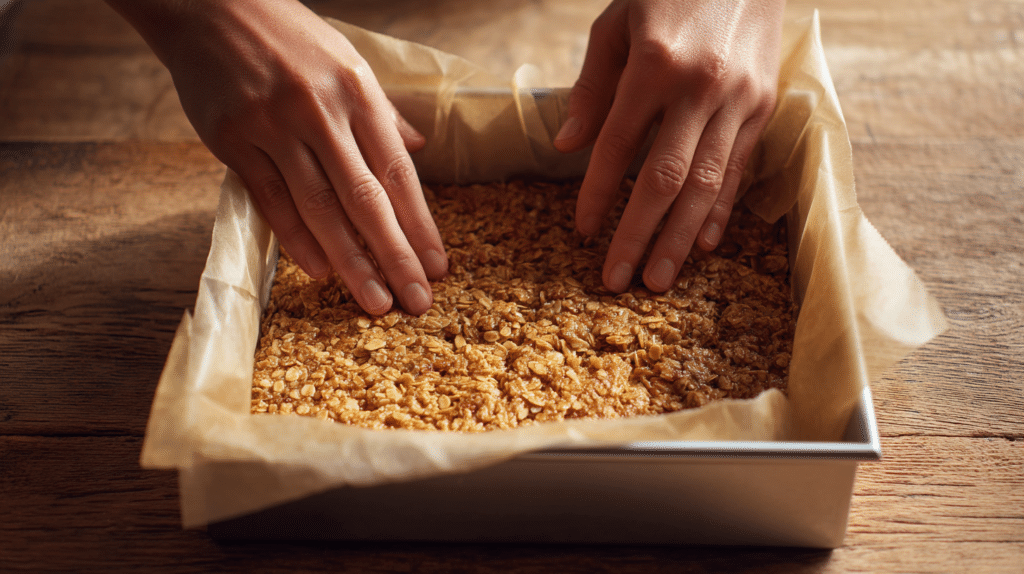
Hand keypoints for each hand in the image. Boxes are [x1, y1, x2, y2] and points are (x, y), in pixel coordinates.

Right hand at [107, 0, 447, 314]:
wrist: (208, 4)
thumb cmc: (288, 36)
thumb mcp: (346, 60)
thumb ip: (382, 112)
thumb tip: (419, 150)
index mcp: (358, 91)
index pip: (398, 172)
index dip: (420, 224)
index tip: (437, 266)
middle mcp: (321, 111)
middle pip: (366, 199)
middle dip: (395, 255)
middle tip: (416, 301)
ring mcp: (275, 126)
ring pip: (320, 208)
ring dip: (351, 261)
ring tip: (375, 301)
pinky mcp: (233, 139)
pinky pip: (271, 200)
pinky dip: (296, 239)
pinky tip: (320, 272)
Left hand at [554, 0, 783, 292]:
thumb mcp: (616, 24)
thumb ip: (592, 86)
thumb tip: (566, 147)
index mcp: (655, 64)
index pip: (618, 146)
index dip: (597, 194)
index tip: (582, 231)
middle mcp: (702, 87)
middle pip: (666, 178)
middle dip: (639, 234)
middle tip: (617, 280)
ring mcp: (740, 99)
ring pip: (707, 184)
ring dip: (679, 238)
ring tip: (659, 279)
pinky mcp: (765, 107)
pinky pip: (740, 169)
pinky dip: (720, 210)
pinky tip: (701, 244)